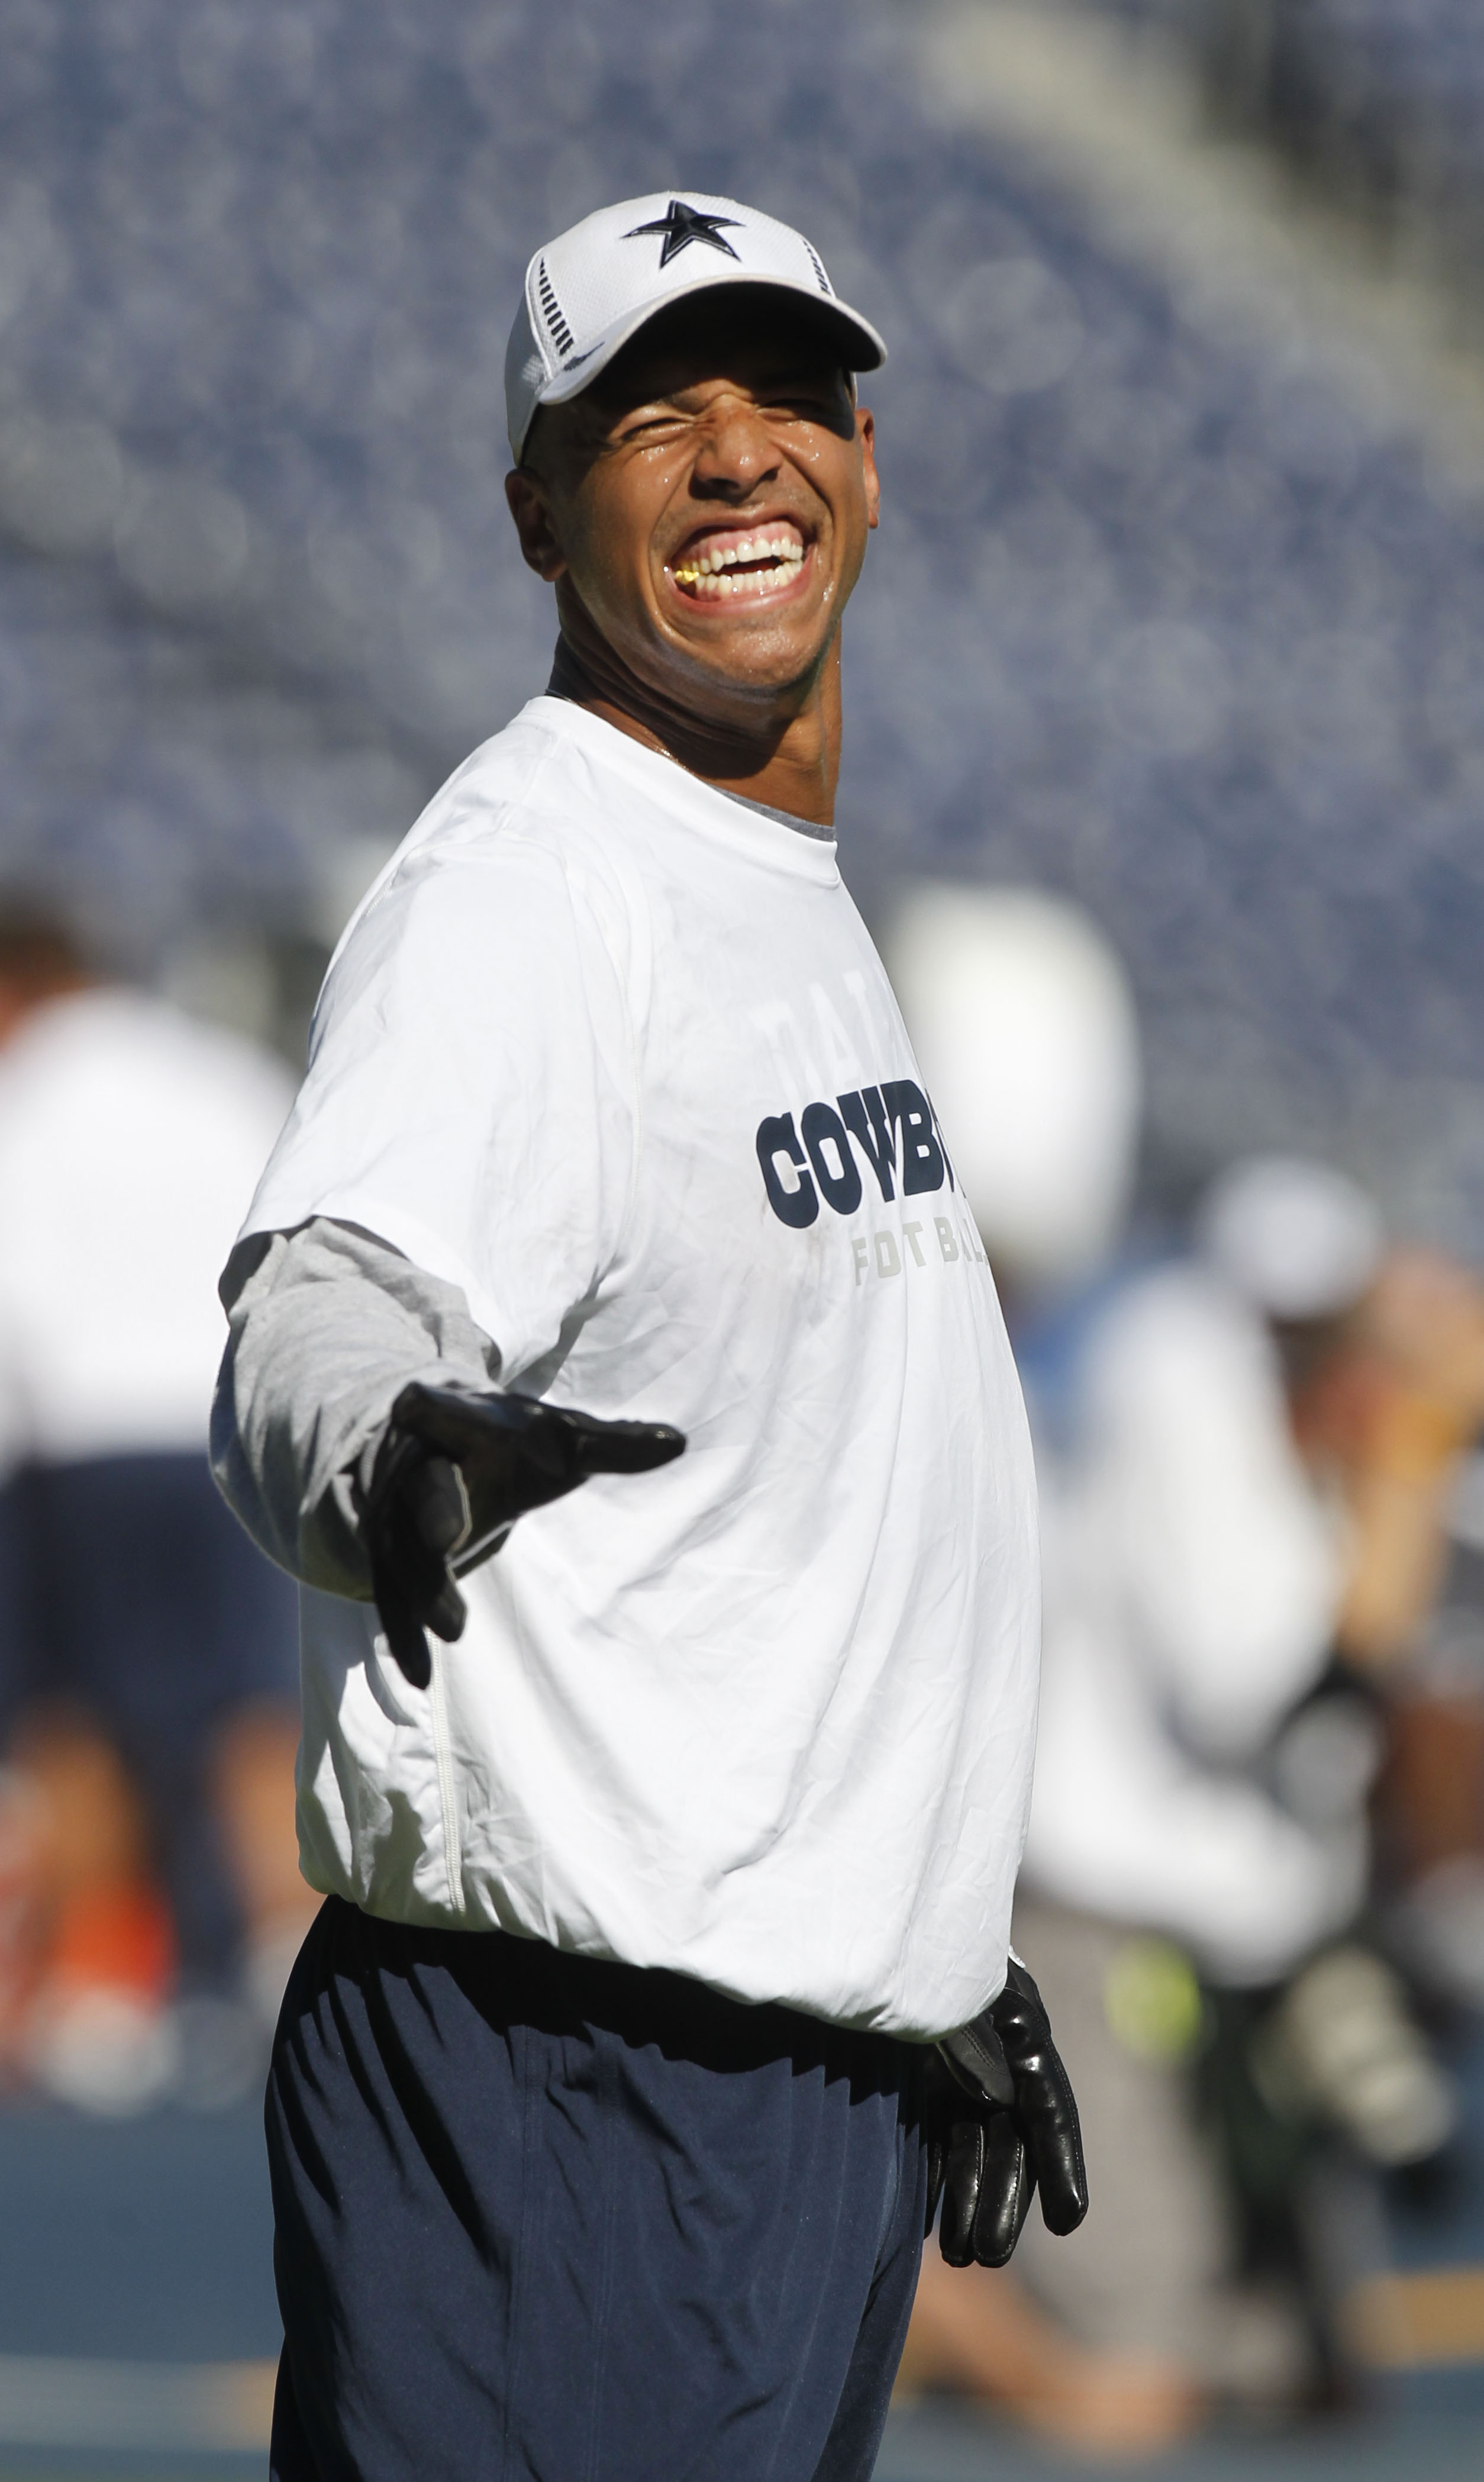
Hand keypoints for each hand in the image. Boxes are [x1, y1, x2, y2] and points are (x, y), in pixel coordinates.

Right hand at [359, 1380, 684, 1687]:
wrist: (439, 1447)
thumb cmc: (509, 1442)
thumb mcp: (561, 1440)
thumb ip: (615, 1444)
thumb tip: (679, 1442)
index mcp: (461, 1425)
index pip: (446, 1413)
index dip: (433, 1410)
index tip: (414, 1404)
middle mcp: (418, 1466)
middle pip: (423, 1488)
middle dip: (435, 1509)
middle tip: (449, 1536)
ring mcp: (397, 1514)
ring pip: (404, 1552)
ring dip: (425, 1591)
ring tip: (455, 1629)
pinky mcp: (393, 1558)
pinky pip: (393, 1596)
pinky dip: (405, 1634)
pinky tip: (420, 1675)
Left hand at [925, 1957, 1087, 2266]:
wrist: (887, 1926)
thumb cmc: (921, 1952)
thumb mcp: (952, 1993)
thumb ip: (972, 2042)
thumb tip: (993, 2098)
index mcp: (1018, 2030)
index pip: (1049, 2108)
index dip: (1060, 2164)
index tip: (1071, 2220)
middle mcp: (999, 2057)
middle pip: (1010, 2140)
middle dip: (1002, 2201)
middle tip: (987, 2257)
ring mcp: (964, 2070)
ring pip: (977, 2149)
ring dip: (970, 2203)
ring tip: (961, 2257)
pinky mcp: (931, 2080)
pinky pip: (941, 2140)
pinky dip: (937, 2181)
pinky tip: (930, 2224)